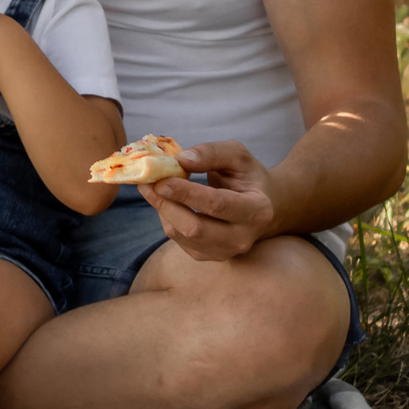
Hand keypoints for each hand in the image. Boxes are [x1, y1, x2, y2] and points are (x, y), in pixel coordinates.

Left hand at [145, 140, 276, 261]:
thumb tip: (181, 159)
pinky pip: (177, 238)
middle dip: (166, 204)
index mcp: (257, 210)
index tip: (161, 181)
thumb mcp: (237, 156)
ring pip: (181, 235)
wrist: (262, 205)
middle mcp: (243, 237)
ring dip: (161, 209)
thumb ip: (212, 153)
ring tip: (151, 186)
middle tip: (146, 182)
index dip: (186, 194)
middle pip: (195, 228)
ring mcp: (224, 251)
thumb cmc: (247, 176)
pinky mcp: (207, 255)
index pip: (217, 205)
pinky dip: (166, 217)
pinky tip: (166, 200)